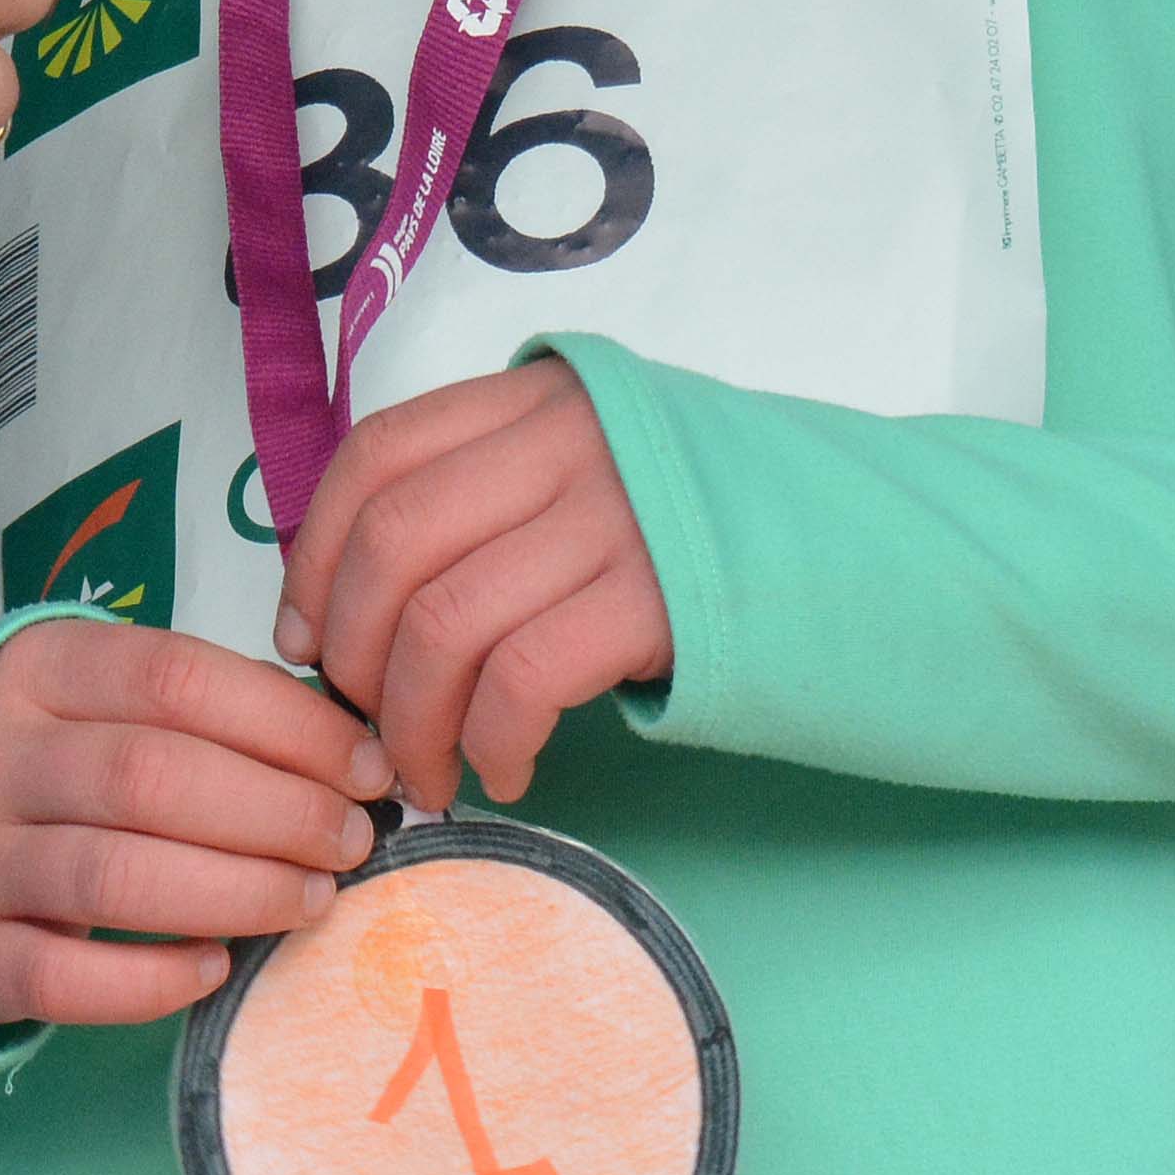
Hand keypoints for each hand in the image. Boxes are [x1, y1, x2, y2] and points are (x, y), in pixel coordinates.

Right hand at [0, 616, 391, 1027]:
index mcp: (36, 669)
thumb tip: (347, 753)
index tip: (364, 767)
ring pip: (116, 875)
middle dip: (278, 812)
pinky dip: (156, 979)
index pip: (177, 678)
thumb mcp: (97, 708)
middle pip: (154, 775)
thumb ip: (199, 715)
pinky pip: (66, 978)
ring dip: (238, 891)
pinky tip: (217, 967)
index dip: (288, 724)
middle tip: (348, 842)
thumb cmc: (45, 774)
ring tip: (311, 899)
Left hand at [270, 359, 675, 813]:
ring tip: (431, 772)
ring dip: (415, 721)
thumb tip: (350, 610)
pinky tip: (508, 767)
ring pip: (447, 620)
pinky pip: (526, 677)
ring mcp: (616, 516)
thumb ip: (490, 502)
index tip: (304, 639)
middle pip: (396, 543)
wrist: (869, 553)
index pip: (377, 456)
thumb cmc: (708, 534)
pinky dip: (493, 738)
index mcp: (534, 401)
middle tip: (367, 726)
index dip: (316, 555)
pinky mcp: (661, 601)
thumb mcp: (592, 475)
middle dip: (354, 653)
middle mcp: (566, 442)